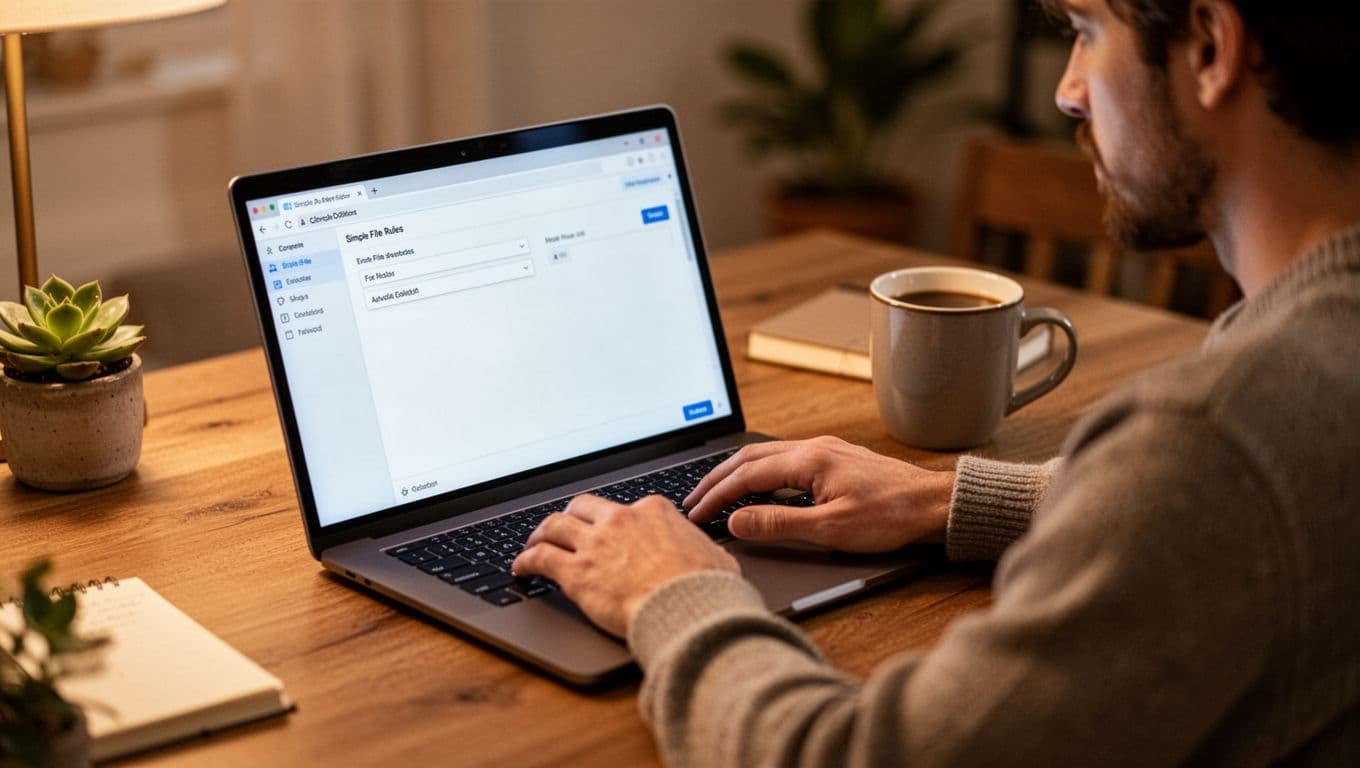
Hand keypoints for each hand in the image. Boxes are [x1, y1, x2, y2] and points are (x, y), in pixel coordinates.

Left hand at [512, 494, 739, 636]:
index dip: (610, 520)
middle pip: (581, 507)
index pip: (623, 507)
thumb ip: (700, 549)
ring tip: (532, 543)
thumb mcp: (714, 556)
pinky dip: (526, 560)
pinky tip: (521, 568)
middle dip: (569, 516)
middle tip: (561, 528)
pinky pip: (540, 558)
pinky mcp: (576, 571)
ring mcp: (596, 543)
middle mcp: (620, 520)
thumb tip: (709, 555)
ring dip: (540, 534)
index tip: (606, 531)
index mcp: (652, 511)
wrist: (690, 609)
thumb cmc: (706, 589)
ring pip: (554, 526)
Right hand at [684, 436, 953, 552]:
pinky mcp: (834, 458)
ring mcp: (824, 450)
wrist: (934, 505)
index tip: (695, 513)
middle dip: (716, 478)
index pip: (746, 476)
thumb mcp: (830, 529)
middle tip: (692, 500)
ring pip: (765, 455)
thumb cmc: (891, 516)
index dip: (715, 495)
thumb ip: (778, 524)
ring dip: (735, 473)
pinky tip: (756, 486)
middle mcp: (813, 447)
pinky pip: (783, 458)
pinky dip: (758, 471)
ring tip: (714, 492)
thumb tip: (736, 521)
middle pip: (748, 458)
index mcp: (808, 460)